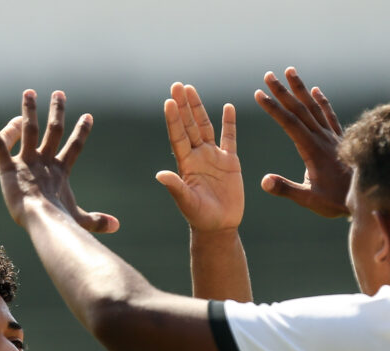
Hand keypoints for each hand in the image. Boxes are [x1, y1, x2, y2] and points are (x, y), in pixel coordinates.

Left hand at [0, 90, 118, 232]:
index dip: (81, 132)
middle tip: (58, 93)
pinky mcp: (8, 168)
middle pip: (53, 131)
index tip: (88, 116)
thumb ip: (97, 220)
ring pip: (29, 130)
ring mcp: (26, 163)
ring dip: (29, 110)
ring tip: (29, 92)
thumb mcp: (80, 219)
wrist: (42, 220)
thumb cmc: (60, 221)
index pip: (74, 147)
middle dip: (57, 111)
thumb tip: (117, 226)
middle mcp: (44, 162)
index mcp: (60, 172)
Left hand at [155, 83, 243, 231]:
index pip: (178, 136)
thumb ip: (175, 187)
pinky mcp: (230, 162)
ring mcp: (213, 157)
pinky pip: (229, 138)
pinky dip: (229, 123)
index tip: (169, 101)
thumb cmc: (200, 217)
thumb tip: (159, 175)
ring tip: (191, 89)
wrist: (219, 226)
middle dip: (183, 106)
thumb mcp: (187, 203)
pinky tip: (227, 107)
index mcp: (186, 164)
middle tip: (177, 85)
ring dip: (198, 109)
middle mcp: (198, 156)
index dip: (174, 119)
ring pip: (205, 127)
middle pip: (189, 126)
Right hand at [255, 67, 350, 217]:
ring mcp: (332, 137)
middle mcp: (322, 138)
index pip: (289, 123)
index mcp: (312, 149)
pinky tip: (316, 91)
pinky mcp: (341, 140)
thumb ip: (286, 189)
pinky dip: (322, 102)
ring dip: (301, 89)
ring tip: (290, 71)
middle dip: (282, 91)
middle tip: (268, 75)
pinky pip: (330, 115)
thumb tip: (264, 181)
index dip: (273, 107)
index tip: (258, 94)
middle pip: (300, 109)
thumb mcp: (309, 200)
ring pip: (314, 107)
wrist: (369, 197)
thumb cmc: (336, 201)